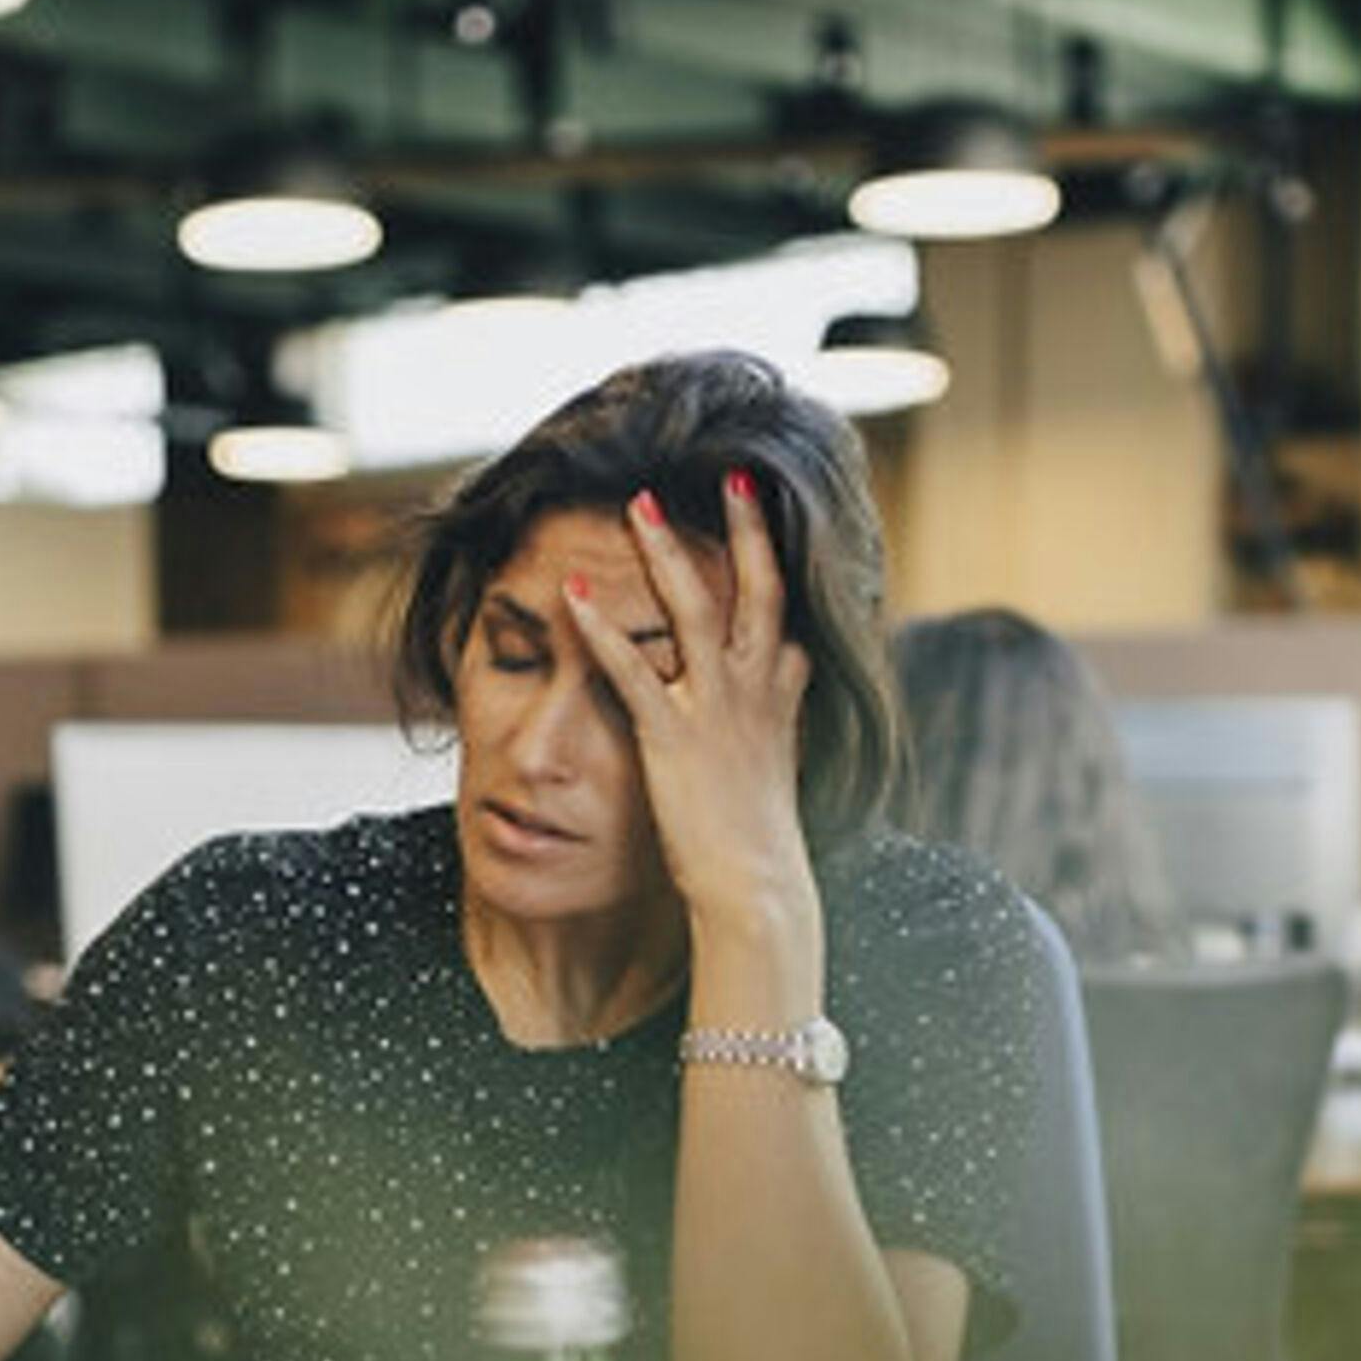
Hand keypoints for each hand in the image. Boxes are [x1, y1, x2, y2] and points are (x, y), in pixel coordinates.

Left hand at [562, 473, 815, 935]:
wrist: (758, 886)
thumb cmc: (759, 842)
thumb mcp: (777, 770)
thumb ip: (774, 725)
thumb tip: (781, 699)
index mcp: (782, 698)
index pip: (787, 617)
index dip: (778, 562)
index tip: (766, 514)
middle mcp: (757, 691)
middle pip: (759, 589)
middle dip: (747, 528)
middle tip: (734, 474)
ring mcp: (717, 709)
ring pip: (696, 609)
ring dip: (667, 552)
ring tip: (639, 503)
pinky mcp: (673, 736)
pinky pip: (632, 669)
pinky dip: (601, 628)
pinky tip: (572, 593)